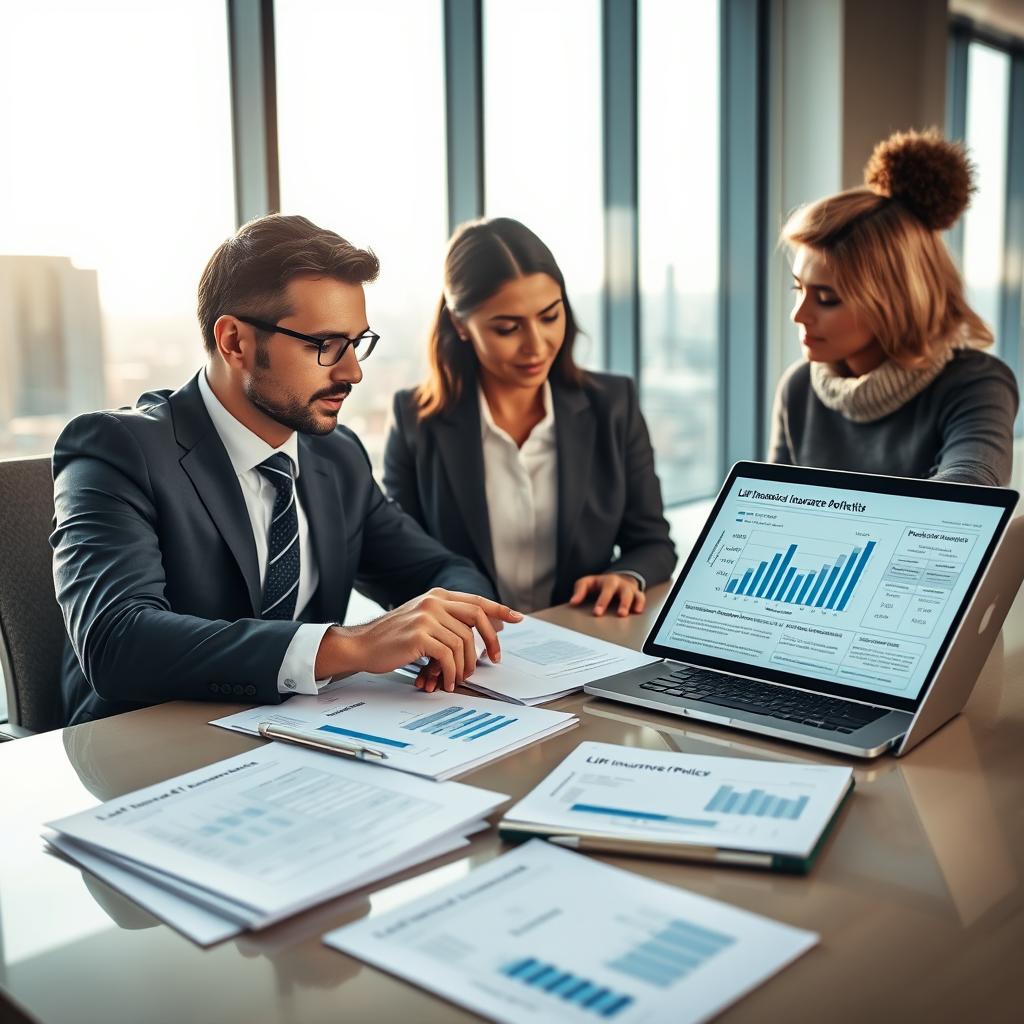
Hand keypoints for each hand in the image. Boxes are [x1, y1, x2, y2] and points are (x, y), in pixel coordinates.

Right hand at [317, 589, 521, 692]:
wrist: (361, 645)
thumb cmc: (391, 639)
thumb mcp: (420, 619)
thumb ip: (445, 620)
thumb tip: (476, 635)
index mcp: (437, 595)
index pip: (476, 600)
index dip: (499, 609)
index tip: (517, 618)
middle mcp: (434, 601)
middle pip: (476, 618)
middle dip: (490, 641)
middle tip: (493, 659)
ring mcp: (427, 616)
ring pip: (463, 642)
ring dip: (464, 666)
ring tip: (456, 678)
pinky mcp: (420, 635)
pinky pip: (448, 656)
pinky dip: (450, 673)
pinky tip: (445, 682)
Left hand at [568, 573, 644, 616]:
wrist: (616, 579)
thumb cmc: (600, 584)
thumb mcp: (588, 583)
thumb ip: (580, 591)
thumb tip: (573, 602)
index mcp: (606, 581)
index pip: (603, 590)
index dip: (601, 601)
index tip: (597, 613)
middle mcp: (618, 583)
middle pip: (618, 590)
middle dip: (618, 603)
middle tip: (615, 613)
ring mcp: (628, 588)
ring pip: (631, 594)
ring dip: (628, 604)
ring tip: (623, 614)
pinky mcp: (636, 594)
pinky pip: (640, 597)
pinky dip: (640, 604)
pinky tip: (637, 611)